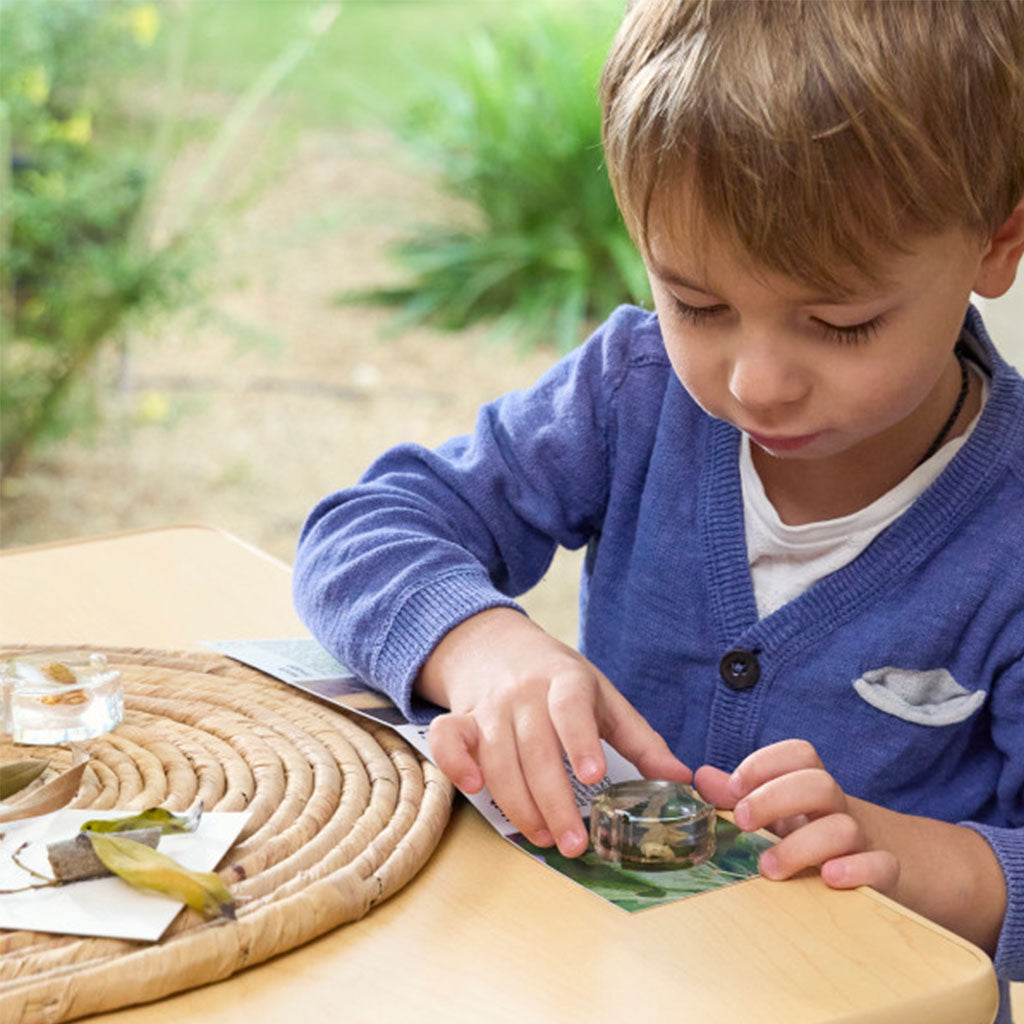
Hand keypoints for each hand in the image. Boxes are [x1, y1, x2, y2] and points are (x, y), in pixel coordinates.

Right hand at [418, 608, 690, 857]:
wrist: (497, 646)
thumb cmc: (559, 680)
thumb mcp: (603, 697)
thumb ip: (640, 739)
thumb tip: (681, 779)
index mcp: (565, 681)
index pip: (571, 707)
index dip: (580, 740)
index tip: (594, 777)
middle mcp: (524, 693)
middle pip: (535, 749)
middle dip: (553, 802)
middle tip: (573, 843)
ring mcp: (489, 707)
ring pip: (497, 757)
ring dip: (518, 803)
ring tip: (543, 837)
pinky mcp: (461, 718)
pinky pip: (449, 740)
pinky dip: (455, 763)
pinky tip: (474, 789)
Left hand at [694, 739, 899, 893]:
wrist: (876, 865)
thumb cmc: (810, 835)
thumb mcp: (774, 814)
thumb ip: (737, 796)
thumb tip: (701, 777)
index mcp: (808, 787)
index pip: (800, 754)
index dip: (766, 763)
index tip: (735, 788)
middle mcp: (836, 807)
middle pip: (819, 784)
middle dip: (776, 799)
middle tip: (744, 822)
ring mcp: (862, 839)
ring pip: (845, 827)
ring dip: (804, 846)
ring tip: (769, 869)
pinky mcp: (882, 874)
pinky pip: (882, 865)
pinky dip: (858, 869)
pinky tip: (830, 878)